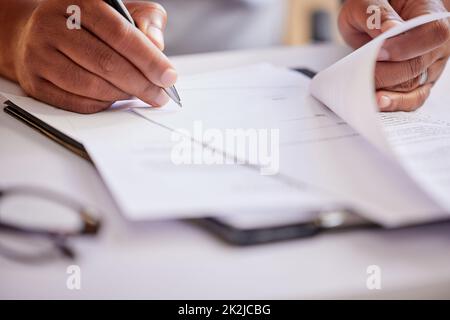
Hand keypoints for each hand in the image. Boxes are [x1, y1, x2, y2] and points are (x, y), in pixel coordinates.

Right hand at [13, 0, 174, 113]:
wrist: (36, 33)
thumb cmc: (89, 24)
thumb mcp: (122, 10)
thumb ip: (146, 20)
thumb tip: (156, 44)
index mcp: (79, 1)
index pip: (120, 34)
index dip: (148, 59)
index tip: (168, 77)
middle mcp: (53, 25)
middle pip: (106, 63)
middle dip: (141, 84)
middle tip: (159, 95)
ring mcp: (39, 54)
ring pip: (91, 86)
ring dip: (123, 95)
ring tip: (139, 94)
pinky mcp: (35, 81)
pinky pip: (76, 102)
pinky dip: (102, 104)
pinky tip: (115, 98)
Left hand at [339, 0, 449, 111]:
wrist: (371, 18)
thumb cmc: (373, 6)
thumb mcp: (369, 2)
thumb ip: (378, 14)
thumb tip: (389, 29)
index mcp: (430, 15)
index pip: (430, 34)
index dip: (404, 48)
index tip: (377, 53)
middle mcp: (436, 43)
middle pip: (418, 65)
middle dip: (387, 74)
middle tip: (360, 76)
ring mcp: (429, 65)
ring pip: (415, 87)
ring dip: (389, 94)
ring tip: (366, 95)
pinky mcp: (418, 82)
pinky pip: (412, 98)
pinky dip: (395, 104)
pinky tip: (378, 104)